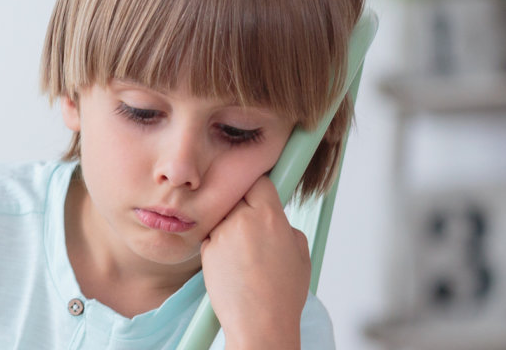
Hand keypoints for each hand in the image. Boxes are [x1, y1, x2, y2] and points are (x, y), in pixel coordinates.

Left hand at [201, 177, 308, 347]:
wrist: (259, 323)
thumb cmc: (283, 293)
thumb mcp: (300, 252)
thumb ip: (284, 226)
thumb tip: (274, 218)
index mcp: (270, 216)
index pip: (259, 182)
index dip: (260, 188)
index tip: (261, 194)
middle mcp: (242, 219)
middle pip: (237, 196)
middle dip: (244, 207)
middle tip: (253, 228)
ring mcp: (221, 234)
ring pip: (224, 218)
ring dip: (231, 227)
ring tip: (245, 256)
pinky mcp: (205, 250)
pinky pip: (213, 237)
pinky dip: (220, 246)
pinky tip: (233, 266)